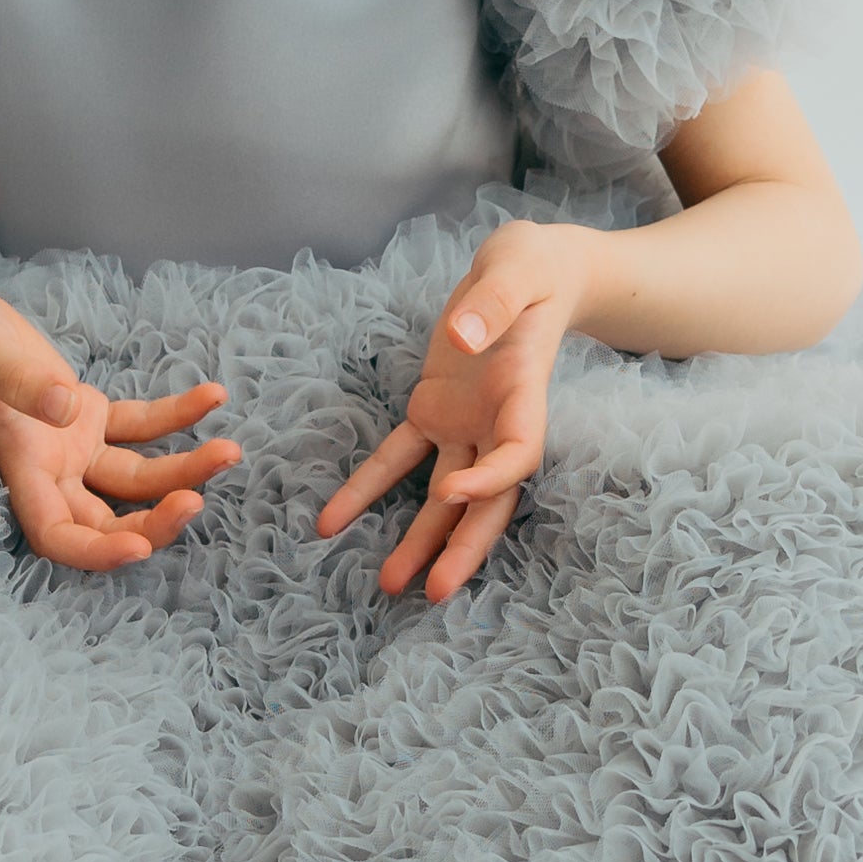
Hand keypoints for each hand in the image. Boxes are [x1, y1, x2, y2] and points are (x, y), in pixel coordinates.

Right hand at [0, 275, 236, 574]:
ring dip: (182, 471)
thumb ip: (21, 381)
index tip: (138, 548)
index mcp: (18, 466)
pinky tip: (213, 396)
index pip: (57, 534)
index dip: (96, 552)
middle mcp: (49, 469)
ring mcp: (70, 445)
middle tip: (198, 501)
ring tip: (229, 450)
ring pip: (134, 479)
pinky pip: (139, 426)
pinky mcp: (85, 415)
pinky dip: (176, 416)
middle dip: (156, 519)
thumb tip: (66, 407)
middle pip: (107, 520)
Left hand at [315, 216, 585, 605]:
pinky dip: (367, 488)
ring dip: (420, 539)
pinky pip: (398, 458)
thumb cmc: (531, 269)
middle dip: (463, 546)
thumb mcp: (518, 270)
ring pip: (445, 495)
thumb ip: (492, 303)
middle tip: (437, 591)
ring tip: (390, 584)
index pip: (518, 453)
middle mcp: (498, 422)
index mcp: (525, 394)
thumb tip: (462, 336)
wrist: (528, 272)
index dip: (491, 479)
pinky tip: (331, 521)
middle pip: (487, 499)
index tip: (453, 492)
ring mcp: (466, 423)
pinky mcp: (433, 411)